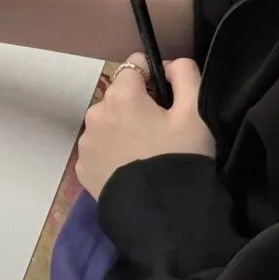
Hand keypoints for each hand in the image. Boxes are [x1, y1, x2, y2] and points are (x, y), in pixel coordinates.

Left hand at [75, 55, 215, 199]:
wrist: (162, 215)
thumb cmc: (181, 157)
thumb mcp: (196, 112)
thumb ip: (185, 75)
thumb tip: (170, 64)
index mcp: (121, 96)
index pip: (134, 65)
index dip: (154, 77)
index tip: (168, 99)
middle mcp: (95, 114)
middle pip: (119, 96)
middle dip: (137, 105)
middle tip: (160, 131)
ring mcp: (85, 143)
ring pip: (106, 122)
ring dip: (122, 128)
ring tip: (146, 152)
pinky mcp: (82, 167)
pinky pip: (99, 148)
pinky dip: (112, 152)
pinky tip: (131, 168)